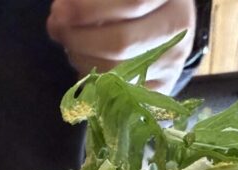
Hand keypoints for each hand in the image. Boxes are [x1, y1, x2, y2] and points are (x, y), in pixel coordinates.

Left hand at [47, 0, 195, 93]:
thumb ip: (89, 1)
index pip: (133, 3)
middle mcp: (177, 27)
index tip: (60, 10)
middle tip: (60, 30)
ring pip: (118, 71)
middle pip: (122, 42)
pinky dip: (94, 82)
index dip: (89, 10)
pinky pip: (120, 92)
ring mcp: (173, 61)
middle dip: (78, 39)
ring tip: (73, 45)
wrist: (165, 17)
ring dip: (82, 60)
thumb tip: (60, 18)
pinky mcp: (163, 87)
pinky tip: (86, 66)